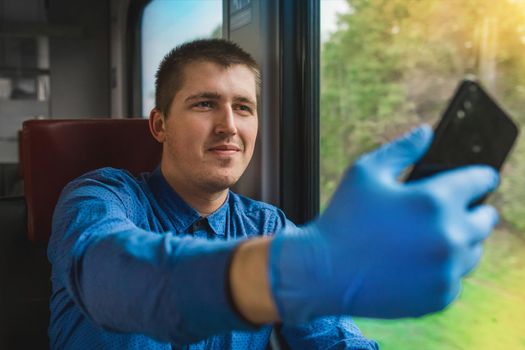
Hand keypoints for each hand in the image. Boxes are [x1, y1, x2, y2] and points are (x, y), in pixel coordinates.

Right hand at [268, 125, 499, 323]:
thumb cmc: (343, 218)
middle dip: (472, 210)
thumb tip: (426, 131)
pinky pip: (456, 277)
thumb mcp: (365, 173)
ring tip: (428, 237)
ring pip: (473, 250)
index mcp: (435, 200)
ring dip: (459, 240)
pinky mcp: (440, 296)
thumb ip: (401, 149)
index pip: (480, 181)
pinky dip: (444, 269)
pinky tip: (417, 262)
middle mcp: (449, 236)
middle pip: (485, 219)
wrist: (324, 272)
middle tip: (453, 210)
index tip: (481, 179)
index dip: (481, 177)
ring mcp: (447, 270)